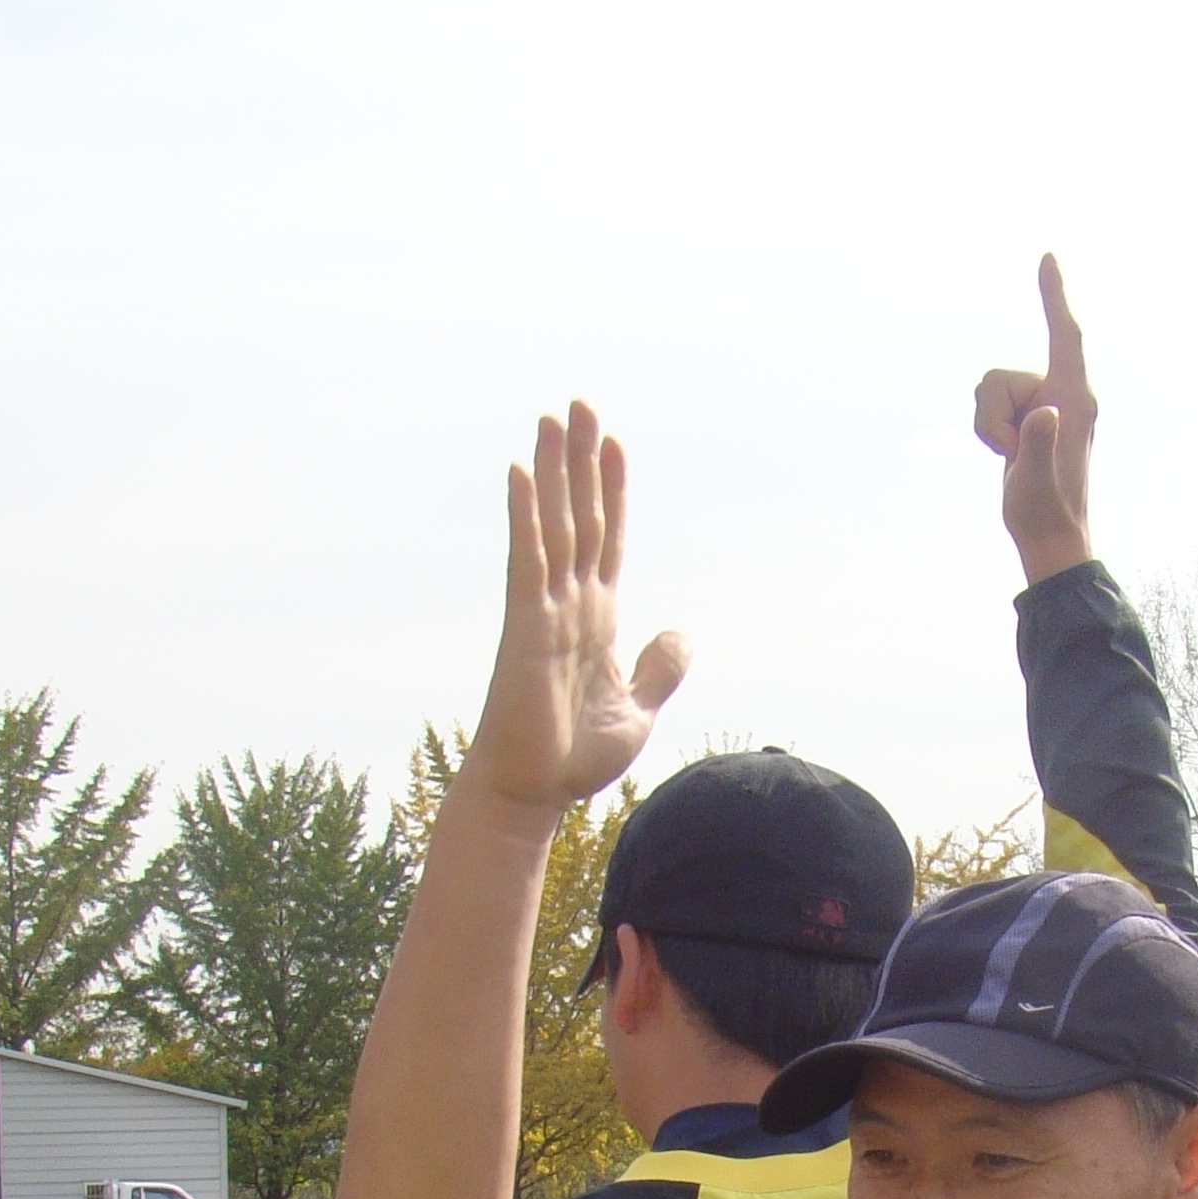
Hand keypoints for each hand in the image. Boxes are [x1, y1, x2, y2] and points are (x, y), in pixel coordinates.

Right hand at [463, 402, 688, 817]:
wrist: (534, 794)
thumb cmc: (574, 759)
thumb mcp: (638, 710)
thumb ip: (657, 669)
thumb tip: (676, 634)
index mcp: (595, 617)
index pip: (607, 538)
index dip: (612, 490)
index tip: (613, 442)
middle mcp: (568, 602)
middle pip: (579, 516)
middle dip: (581, 461)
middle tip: (579, 403)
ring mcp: (544, 610)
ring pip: (553, 525)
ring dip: (552, 471)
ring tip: (552, 418)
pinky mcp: (524, 625)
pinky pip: (527, 560)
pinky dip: (525, 517)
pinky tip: (520, 474)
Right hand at [972, 252, 1096, 585]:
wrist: (1047, 536)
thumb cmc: (1047, 510)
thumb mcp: (1038, 480)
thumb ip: (1041, 444)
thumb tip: (1045, 412)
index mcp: (1075, 399)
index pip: (1066, 335)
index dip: (1054, 295)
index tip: (1048, 257)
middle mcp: (1063, 394)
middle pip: (1002, 374)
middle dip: (991, 414)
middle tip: (1012, 454)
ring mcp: (1045, 405)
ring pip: (990, 389)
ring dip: (988, 426)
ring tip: (1013, 458)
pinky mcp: (1029, 417)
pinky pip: (989, 405)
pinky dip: (986, 430)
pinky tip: (1010, 456)